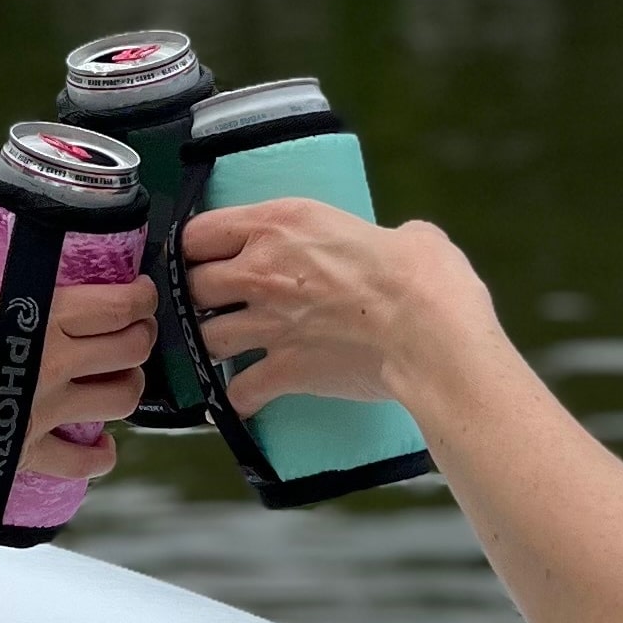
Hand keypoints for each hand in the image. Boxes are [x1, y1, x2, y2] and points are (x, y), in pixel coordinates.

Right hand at [0, 219, 156, 499]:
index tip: (140, 291)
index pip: (115, 304)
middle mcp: (52, 364)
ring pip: (122, 400)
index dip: (140, 296)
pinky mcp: (28, 452)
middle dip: (141, 334)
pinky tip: (97, 446)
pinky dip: (99, 455)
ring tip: (117, 377)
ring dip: (129, 386)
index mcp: (33, 319)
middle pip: (131, 348)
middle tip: (132, 328)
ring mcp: (44, 411)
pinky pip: (84, 461)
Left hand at [183, 199, 495, 416]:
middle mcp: (261, 272)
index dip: (195, 246)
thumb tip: (404, 246)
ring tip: (222, 347)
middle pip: (190, 287)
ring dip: (208, 345)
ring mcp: (268, 324)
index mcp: (281, 225)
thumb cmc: (423, 277)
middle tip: (211, 304)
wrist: (432, 334)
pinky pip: (238, 390)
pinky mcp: (284, 369)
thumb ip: (384, 238)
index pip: (200, 231)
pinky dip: (237, 398)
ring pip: (203, 339)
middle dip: (195, 298)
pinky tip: (243, 398)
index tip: (202, 256)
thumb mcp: (403, 235)